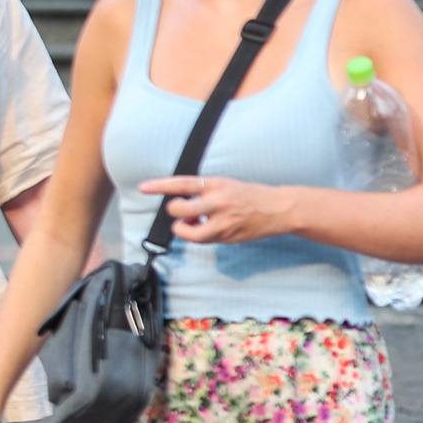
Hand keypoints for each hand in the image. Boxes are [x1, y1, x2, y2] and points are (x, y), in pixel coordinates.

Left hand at [140, 175, 291, 244]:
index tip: (143, 187)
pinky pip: (202, 240)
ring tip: (194, 222)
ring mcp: (222, 221)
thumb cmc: (251, 195)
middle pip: (180, 208)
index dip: (160, 186)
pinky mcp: (226, 236)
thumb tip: (185, 204)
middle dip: (175, 211)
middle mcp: (218, 202)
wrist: (278, 209)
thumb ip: (205, 191)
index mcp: (217, 184)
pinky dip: (199, 235)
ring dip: (184, 228)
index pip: (183, 183)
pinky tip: (208, 228)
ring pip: (188, 231)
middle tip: (182, 211)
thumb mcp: (227, 185)